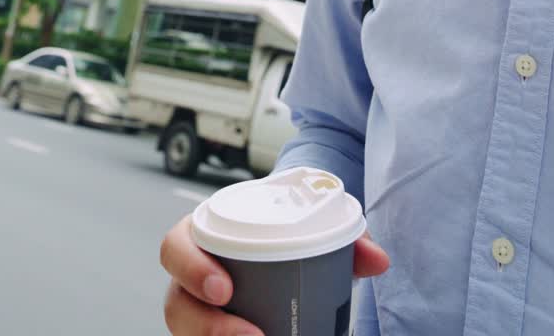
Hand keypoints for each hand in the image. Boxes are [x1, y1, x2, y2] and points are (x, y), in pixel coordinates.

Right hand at [160, 218, 389, 334]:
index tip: (225, 287)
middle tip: (250, 335)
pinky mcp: (210, 332)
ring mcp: (197, 311)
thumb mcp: (311, 229)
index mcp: (203, 235)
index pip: (175, 246)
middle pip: (176, 304)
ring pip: (187, 333)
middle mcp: (191, 277)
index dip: (190, 267)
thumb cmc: (287, 235)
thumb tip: (379, 261)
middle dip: (205, 326)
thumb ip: (346, 240)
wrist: (284, 251)